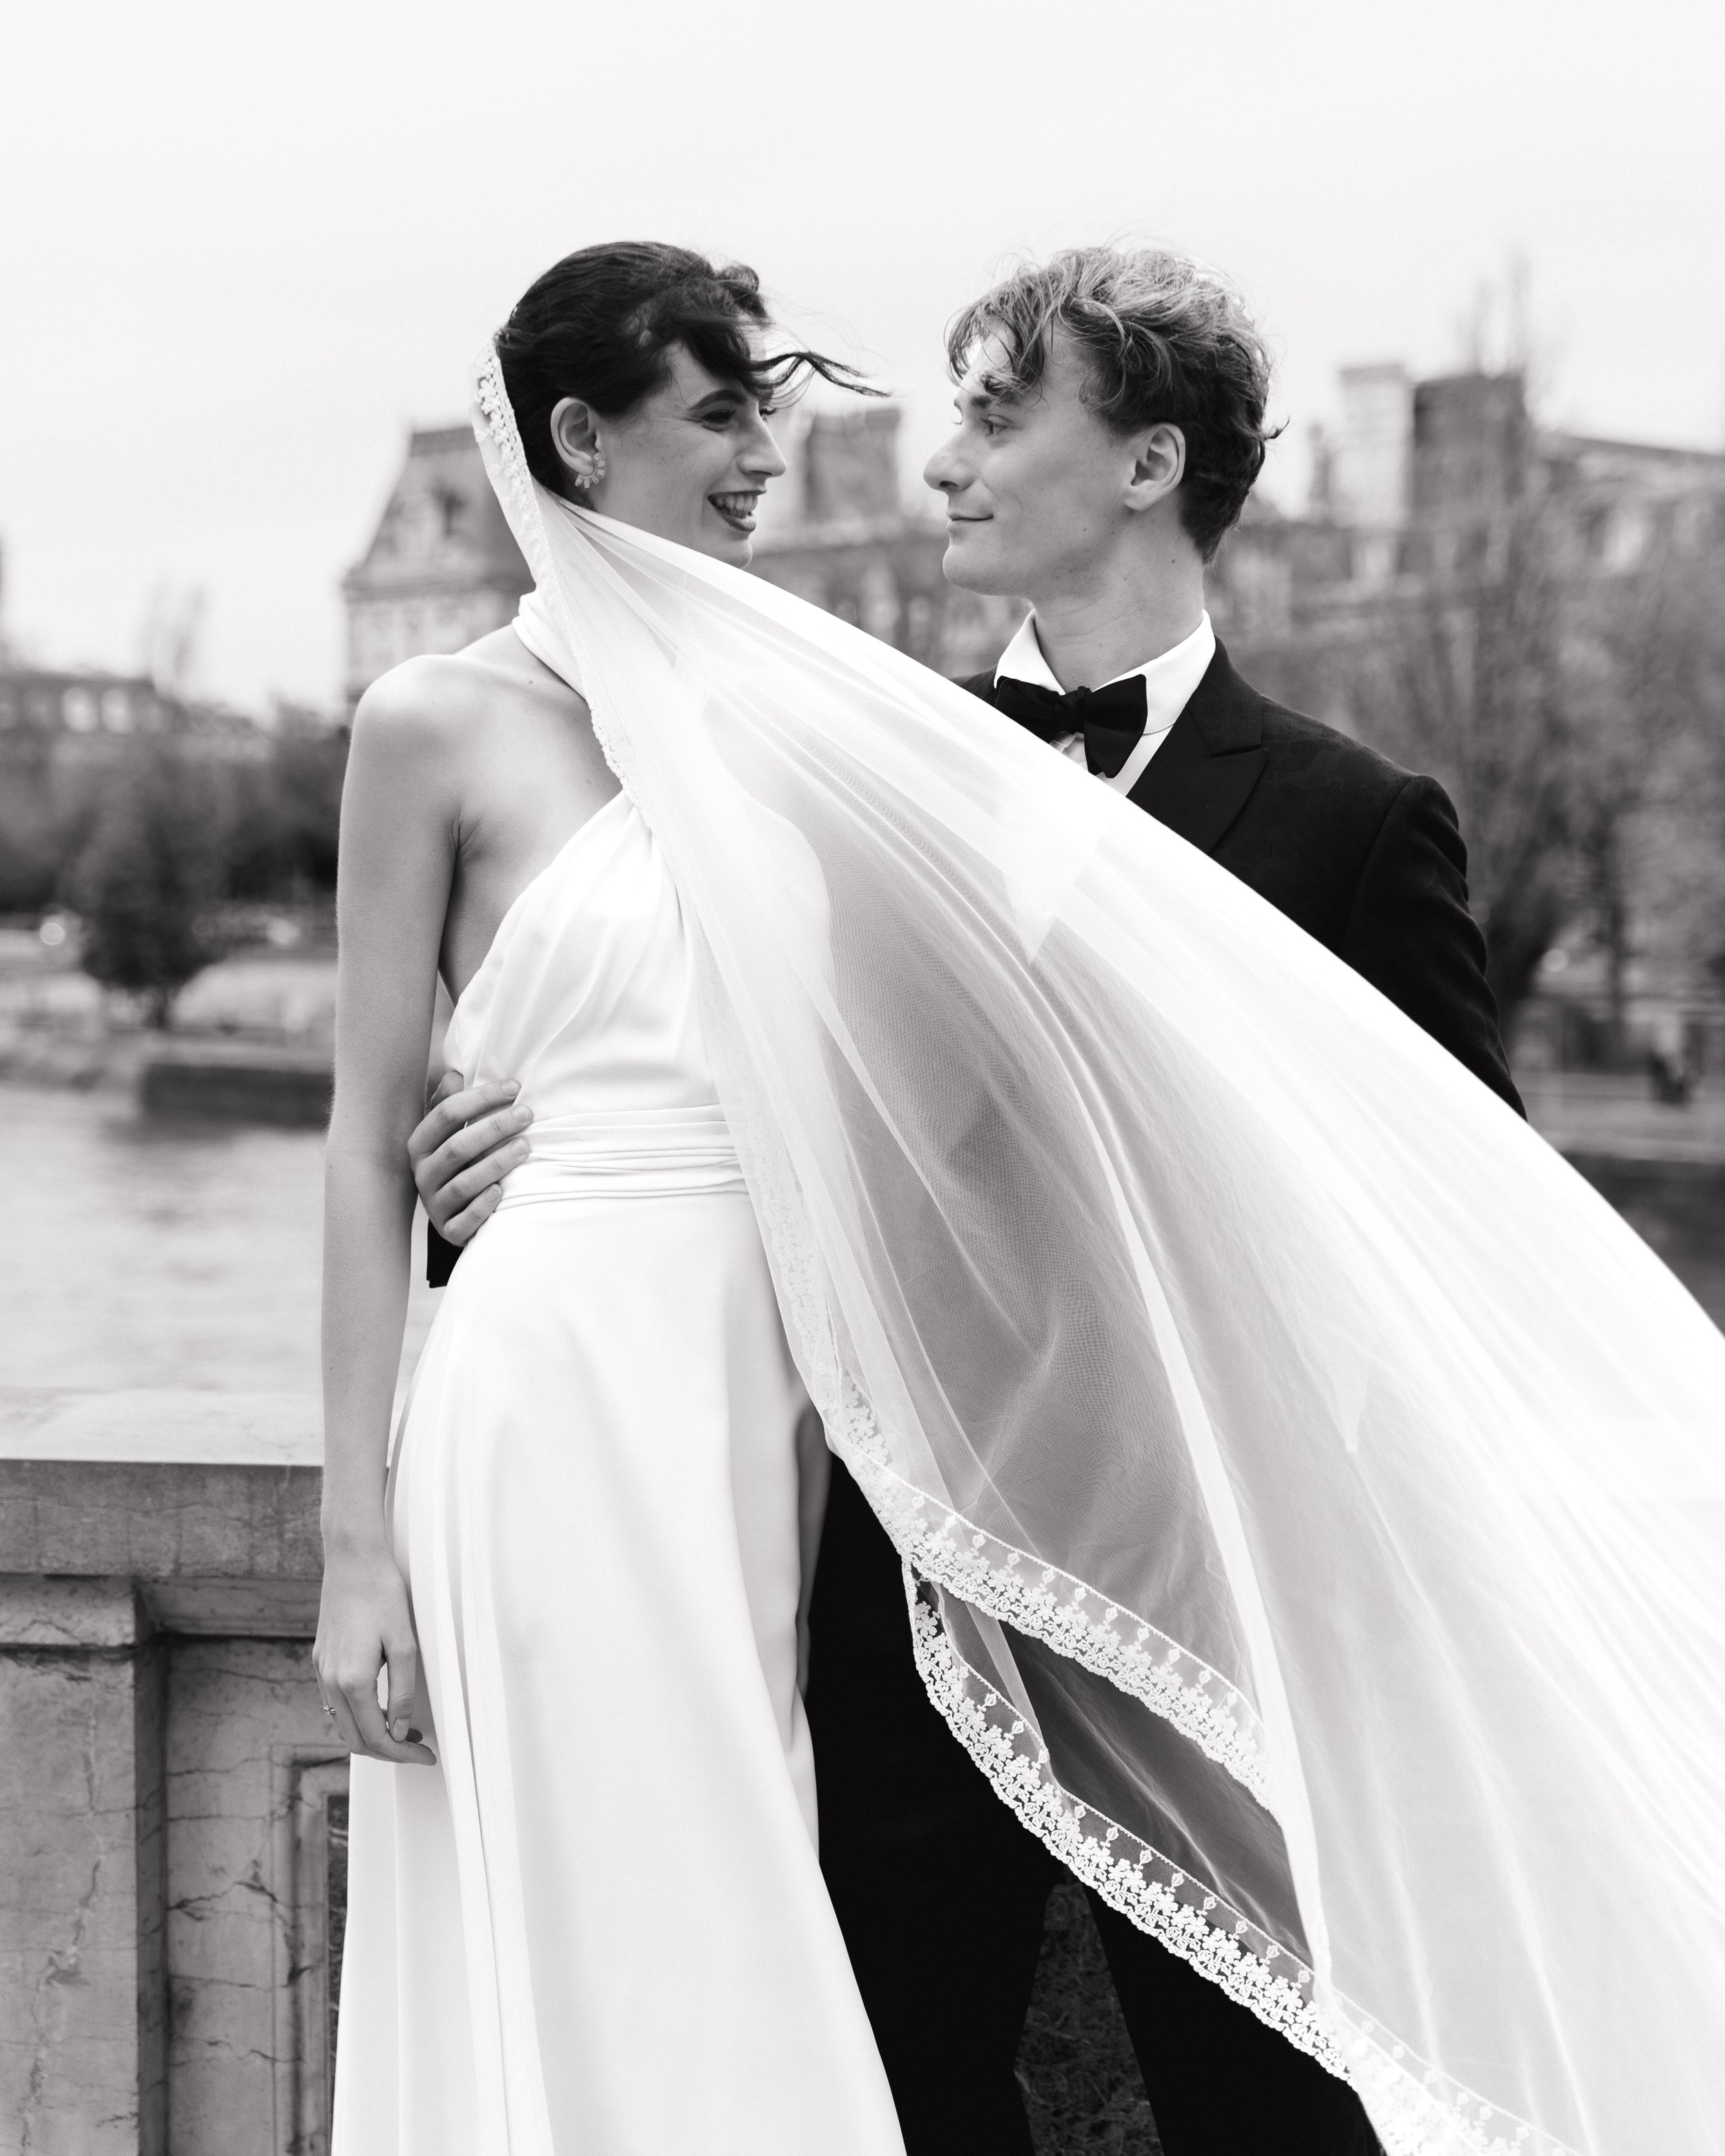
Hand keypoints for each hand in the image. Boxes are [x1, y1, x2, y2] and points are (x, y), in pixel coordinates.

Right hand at [313, 1547, 437, 1764]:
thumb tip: (401, 1729)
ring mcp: (321, 1671)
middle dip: (387, 1751)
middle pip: (355, 1739)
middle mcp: (330, 1681)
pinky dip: (357, 1715)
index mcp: (351, 1680)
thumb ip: (403, 1691)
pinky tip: (380, 1707)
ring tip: (403, 1730)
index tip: (426, 1756)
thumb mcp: (404, 1643)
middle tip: (418, 1748)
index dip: (402, 1753)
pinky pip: (335, 1703)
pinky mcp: (320, 1659)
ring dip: (371, 1734)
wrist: (352, 1560)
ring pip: (343, 1723)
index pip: (375, 1737)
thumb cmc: (382, 1594)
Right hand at [409, 1071, 533, 1244]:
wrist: (451, 1214)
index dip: (481, 1098)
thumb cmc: (457, 1163)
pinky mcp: (448, 1231)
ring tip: (524, 1148)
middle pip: (457, 1147)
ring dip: (495, 1164)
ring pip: (463, 1184)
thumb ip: (449, 1104)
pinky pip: (463, 1221)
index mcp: (420, 1144)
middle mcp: (422, 1174)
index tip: (515, 1087)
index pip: (447, 1114)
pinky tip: (502, 1191)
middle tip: (527, 1114)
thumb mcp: (448, 1133)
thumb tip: (456, 1073)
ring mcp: (434, 1205)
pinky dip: (482, 1207)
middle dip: (494, 1128)